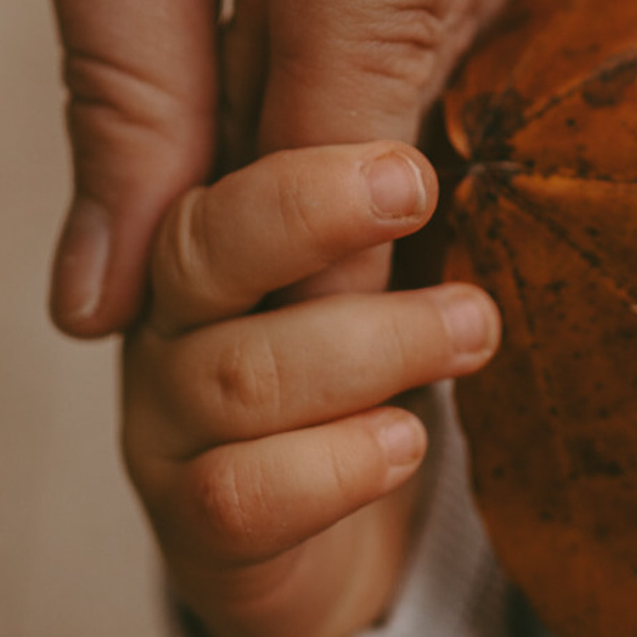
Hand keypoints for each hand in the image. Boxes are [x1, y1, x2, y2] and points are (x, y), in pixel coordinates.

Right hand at [122, 139, 500, 636]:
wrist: (364, 528)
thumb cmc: (402, 340)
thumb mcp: (418, 223)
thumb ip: (408, 147)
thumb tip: (450, 108)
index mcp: (216, 198)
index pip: (206, 137)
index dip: (293, 149)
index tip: (400, 149)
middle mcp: (167, 296)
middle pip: (194, 241)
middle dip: (308, 214)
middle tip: (415, 191)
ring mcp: (163, 403)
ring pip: (236, 372)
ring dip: (370, 348)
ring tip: (472, 330)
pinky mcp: (186, 510)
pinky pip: (238, 491)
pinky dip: (335, 466)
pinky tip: (405, 441)